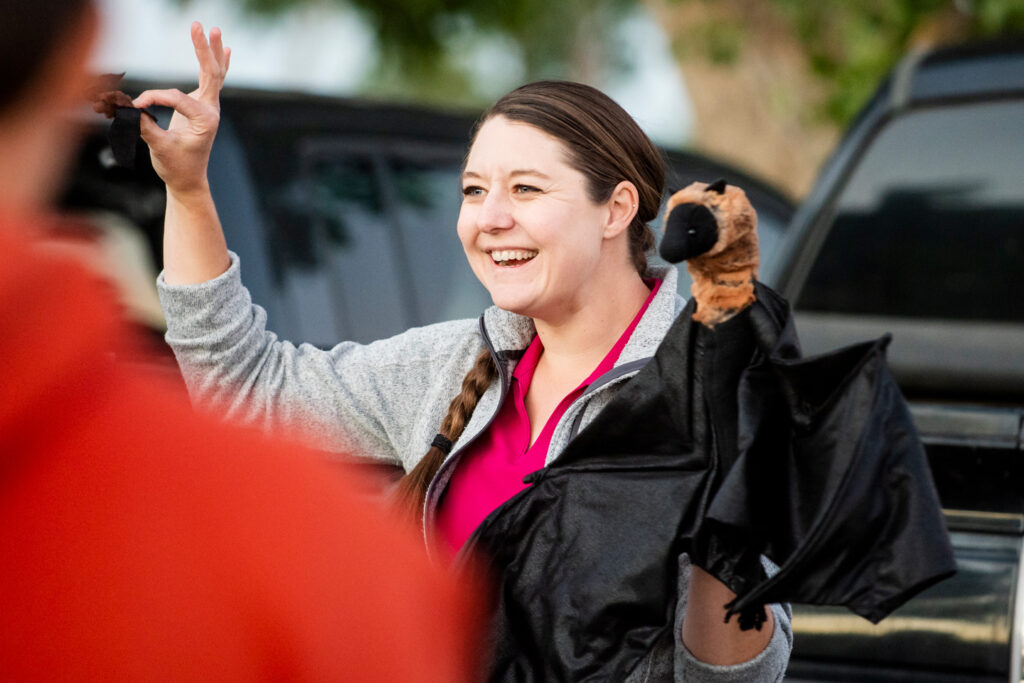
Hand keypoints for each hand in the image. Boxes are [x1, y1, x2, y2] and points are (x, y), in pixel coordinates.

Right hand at [133, 22, 230, 196]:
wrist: (187, 180)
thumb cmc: (175, 167)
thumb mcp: (159, 148)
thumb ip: (144, 125)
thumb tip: (127, 106)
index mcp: (205, 121)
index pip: (177, 97)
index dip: (153, 99)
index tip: (135, 107)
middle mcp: (210, 111)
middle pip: (211, 74)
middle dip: (203, 49)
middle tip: (200, 25)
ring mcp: (208, 107)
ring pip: (213, 73)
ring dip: (211, 50)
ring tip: (214, 29)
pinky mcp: (201, 106)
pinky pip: (212, 80)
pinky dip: (217, 64)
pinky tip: (226, 49)